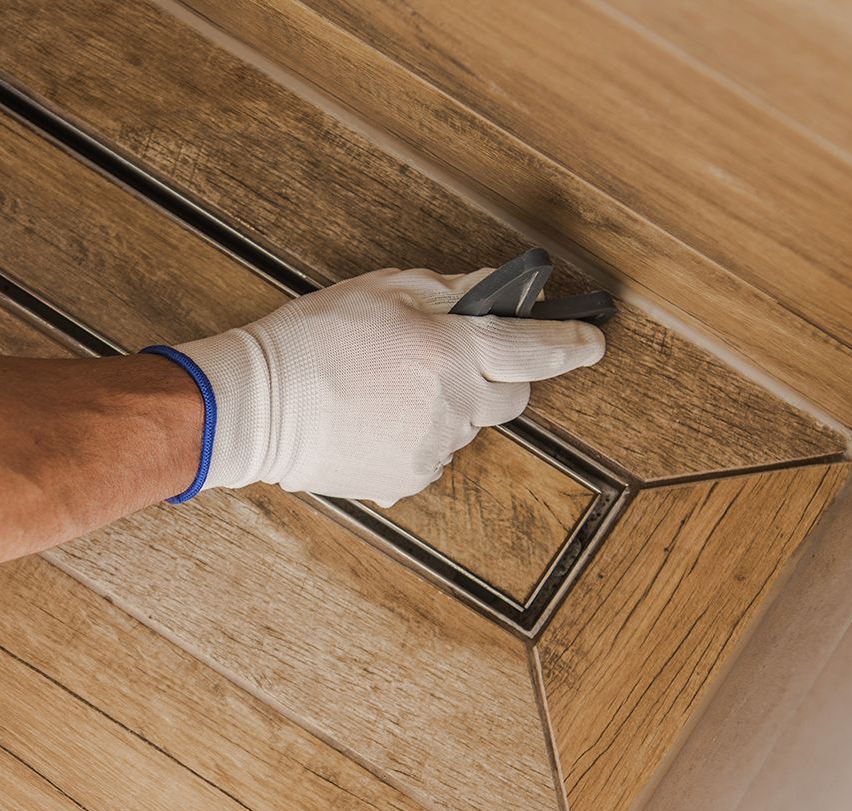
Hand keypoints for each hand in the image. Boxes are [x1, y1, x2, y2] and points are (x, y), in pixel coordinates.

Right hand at [175, 267, 605, 505]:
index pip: (536, 348)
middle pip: (512, 396)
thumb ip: (450, 291)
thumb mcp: (383, 290)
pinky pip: (431, 454)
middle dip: (499, 376)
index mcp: (451, 352)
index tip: (592, 341)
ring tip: (389, 390)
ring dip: (448, 406)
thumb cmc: (313, 342)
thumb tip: (493, 292)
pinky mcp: (406, 480)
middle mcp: (453, 406)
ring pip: (467, 426)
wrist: (259, 408)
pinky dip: (416, 436)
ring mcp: (431, 449)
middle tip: (454, 360)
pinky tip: (375, 419)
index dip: (572, 343)